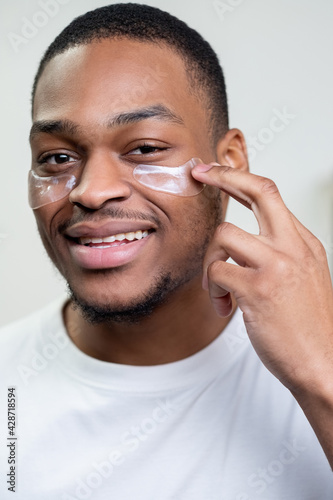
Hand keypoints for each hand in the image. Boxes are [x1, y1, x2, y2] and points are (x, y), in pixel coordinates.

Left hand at [192, 163, 332, 393]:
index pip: (270, 195)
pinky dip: (212, 288)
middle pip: (258, 190)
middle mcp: (294, 247)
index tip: (216, 172)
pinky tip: (223, 306)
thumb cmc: (308, 327)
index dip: (239, 179)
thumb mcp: (303, 278)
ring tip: (217, 288)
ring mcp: (277, 265)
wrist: (323, 364)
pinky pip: (216, 272)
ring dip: (210, 261)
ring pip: (223, 235)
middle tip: (200, 174)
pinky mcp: (258, 289)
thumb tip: (242, 244)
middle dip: (223, 176)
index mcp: (304, 243)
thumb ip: (279, 255)